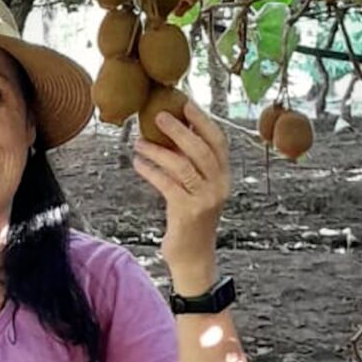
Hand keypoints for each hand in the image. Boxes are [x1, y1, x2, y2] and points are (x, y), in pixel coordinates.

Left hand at [132, 101, 230, 279]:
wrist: (193, 257)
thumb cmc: (190, 219)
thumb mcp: (196, 189)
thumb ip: (190, 165)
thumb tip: (171, 133)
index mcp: (224, 177)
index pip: (218, 142)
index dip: (203, 121)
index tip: (186, 104)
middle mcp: (219, 186)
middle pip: (201, 149)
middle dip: (179, 129)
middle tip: (158, 115)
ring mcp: (205, 199)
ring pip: (182, 165)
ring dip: (158, 150)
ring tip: (138, 142)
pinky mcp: (188, 212)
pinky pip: (167, 184)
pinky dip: (150, 170)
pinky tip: (138, 163)